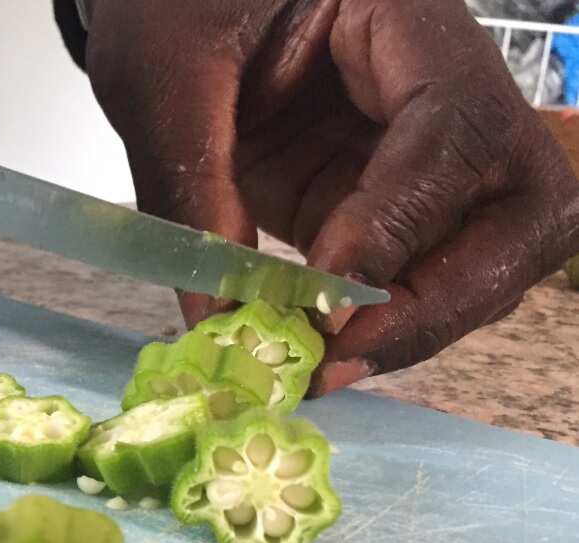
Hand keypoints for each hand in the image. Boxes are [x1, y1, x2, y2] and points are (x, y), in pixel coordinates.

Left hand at [85, 0, 578, 393]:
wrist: (169, 6)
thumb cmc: (172, 3)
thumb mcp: (162, 71)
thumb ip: (188, 181)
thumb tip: (216, 316)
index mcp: (408, 14)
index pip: (454, 126)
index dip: (401, 221)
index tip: (329, 296)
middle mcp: (445, 88)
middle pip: (520, 207)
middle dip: (442, 297)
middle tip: (343, 357)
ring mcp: (421, 156)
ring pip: (483, 258)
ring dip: (411, 325)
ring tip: (319, 368)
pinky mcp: (381, 204)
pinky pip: (410, 279)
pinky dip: (371, 328)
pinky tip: (312, 357)